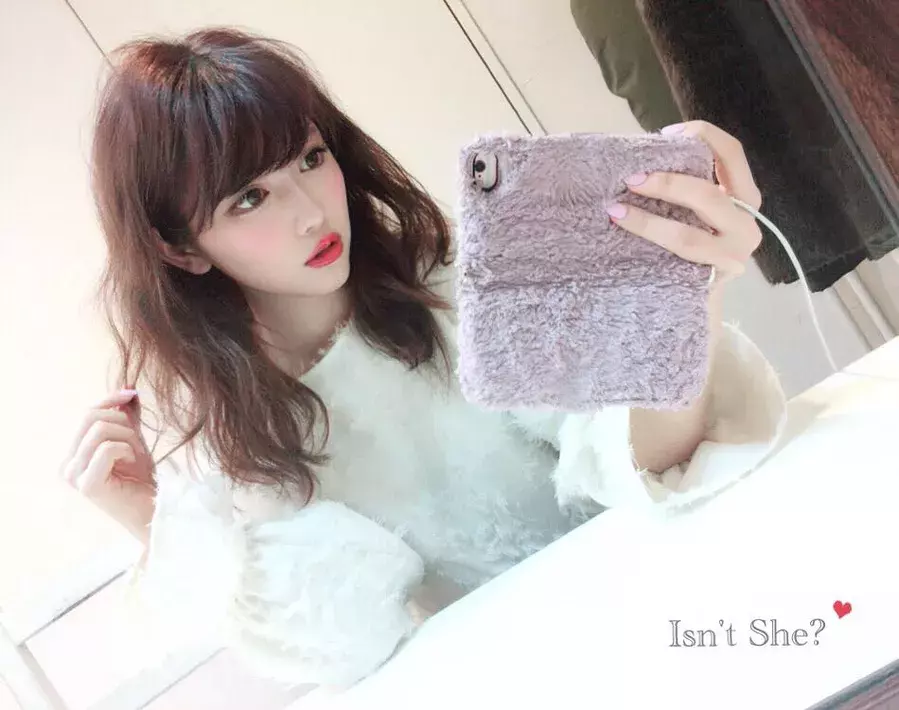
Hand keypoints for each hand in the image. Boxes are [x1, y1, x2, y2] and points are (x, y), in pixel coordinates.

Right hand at [60, 389, 156, 542]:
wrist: (154, 509)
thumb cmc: (143, 479)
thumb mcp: (135, 440)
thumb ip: (128, 416)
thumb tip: (128, 387)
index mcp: (74, 453)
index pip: (86, 413)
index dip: (109, 399)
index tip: (132, 394)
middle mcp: (68, 464)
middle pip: (89, 417)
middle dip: (122, 421)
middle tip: (139, 440)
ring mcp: (74, 476)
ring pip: (99, 430)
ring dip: (127, 436)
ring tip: (138, 453)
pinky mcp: (87, 485)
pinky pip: (107, 448)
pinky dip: (127, 449)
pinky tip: (134, 462)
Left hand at [606, 120, 763, 285]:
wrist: (696, 299)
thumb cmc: (692, 246)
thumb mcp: (699, 210)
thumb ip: (688, 183)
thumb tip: (645, 153)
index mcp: (745, 198)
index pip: (732, 154)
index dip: (703, 136)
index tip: (666, 134)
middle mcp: (745, 226)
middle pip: (708, 196)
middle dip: (667, 183)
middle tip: (630, 179)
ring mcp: (730, 258)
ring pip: (687, 236)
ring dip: (647, 221)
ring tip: (615, 209)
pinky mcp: (709, 282)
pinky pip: (674, 260)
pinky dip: (646, 241)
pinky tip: (623, 228)